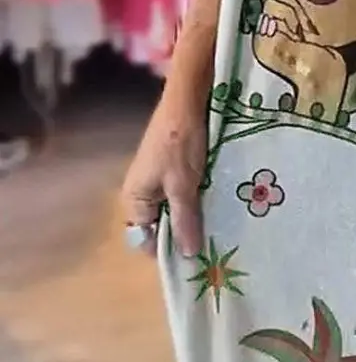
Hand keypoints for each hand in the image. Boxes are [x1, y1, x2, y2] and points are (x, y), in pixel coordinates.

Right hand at [121, 89, 207, 257]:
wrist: (187, 103)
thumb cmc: (179, 145)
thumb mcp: (183, 186)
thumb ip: (185, 220)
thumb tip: (188, 255)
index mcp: (134, 199)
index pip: (145, 238)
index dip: (167, 250)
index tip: (194, 258)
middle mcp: (141, 193)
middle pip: (160, 226)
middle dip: (182, 234)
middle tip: (211, 244)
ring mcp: (156, 181)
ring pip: (173, 211)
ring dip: (192, 218)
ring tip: (216, 228)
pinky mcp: (172, 171)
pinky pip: (181, 196)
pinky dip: (195, 202)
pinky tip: (215, 206)